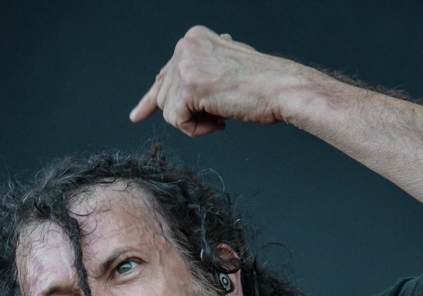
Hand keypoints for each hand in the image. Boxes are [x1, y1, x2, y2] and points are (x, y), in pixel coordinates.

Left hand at [129, 25, 305, 136]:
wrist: (283, 89)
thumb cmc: (263, 84)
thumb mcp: (226, 68)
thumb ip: (201, 70)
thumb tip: (172, 82)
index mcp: (194, 39)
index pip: (166, 72)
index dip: (154, 97)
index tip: (138, 114)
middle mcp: (186, 47)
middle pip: (165, 94)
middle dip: (186, 113)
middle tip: (217, 115)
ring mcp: (186, 65)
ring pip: (169, 110)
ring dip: (195, 122)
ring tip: (222, 116)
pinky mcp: (190, 87)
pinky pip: (177, 121)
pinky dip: (197, 130)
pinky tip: (220, 122)